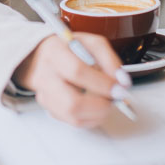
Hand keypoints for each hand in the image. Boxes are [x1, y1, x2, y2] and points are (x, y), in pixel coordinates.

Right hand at [11, 33, 131, 127]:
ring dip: (97, 114)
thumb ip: (110, 59)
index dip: (101, 83)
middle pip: (72, 103)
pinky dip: (90, 117)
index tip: (118, 89)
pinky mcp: (48, 108)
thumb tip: (122, 81)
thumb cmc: (68, 49)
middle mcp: (46, 76)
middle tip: (114, 100)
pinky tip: (95, 106)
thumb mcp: (92, 43)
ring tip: (106, 103)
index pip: (77, 71)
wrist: (42, 56)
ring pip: (73, 116)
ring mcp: (45, 95)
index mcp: (55, 52)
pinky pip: (72, 121)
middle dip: (100, 106)